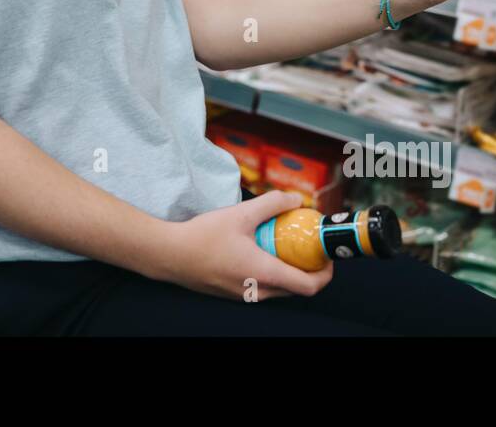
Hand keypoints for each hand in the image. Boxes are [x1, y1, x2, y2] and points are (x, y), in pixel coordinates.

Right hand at [153, 190, 333, 300]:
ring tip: (281, 246)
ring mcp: (244, 295)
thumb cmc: (202, 236)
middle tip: (305, 246)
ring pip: (278, 290)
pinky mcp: (232, 293)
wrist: (168, 255)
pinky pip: (261, 288)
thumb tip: (296, 200)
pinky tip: (257, 251)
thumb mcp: (240, 213)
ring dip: (287, 271)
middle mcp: (257, 291)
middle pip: (296, 289)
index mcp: (263, 273)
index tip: (326, 257)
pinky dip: (269, 273)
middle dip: (307, 269)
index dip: (325, 274)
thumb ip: (272, 204)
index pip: (309, 286)